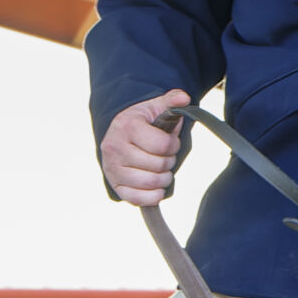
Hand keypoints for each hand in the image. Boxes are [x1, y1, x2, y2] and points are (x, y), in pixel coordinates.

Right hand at [100, 89, 191, 205]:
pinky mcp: (116, 186)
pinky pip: (139, 199)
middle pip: (159, 165)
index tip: (169, 142)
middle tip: (164, 156)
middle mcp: (114, 148)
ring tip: (161, 169)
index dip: (173, 145)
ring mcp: (112, 169)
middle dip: (169, 161)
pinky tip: (157, 186)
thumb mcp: (155, 108)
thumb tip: (184, 97)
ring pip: (151, 182)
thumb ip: (171, 101)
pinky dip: (154, 195)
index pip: (162, 144)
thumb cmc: (143, 123)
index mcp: (126, 127)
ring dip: (164, 178)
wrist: (121, 136)